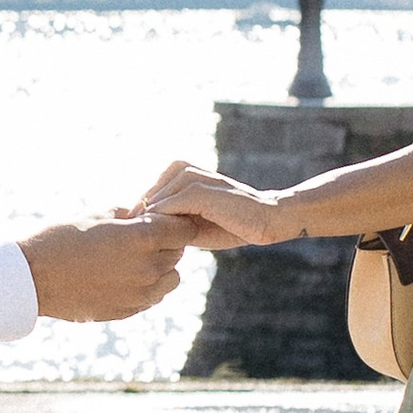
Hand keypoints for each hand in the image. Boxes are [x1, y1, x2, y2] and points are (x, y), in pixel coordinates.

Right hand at [19, 213, 190, 320]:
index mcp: (143, 238)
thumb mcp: (97, 214)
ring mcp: (140, 293)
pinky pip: (152, 296)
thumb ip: (129, 213)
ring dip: (160, 266)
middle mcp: (148, 268)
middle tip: (141, 235)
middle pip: (178, 252)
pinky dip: (146, 286)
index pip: (184, 228)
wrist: (33, 278)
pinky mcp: (128, 310)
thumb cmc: (61, 238)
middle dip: (166, 242)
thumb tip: (144, 212)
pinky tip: (121, 276)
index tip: (160, 218)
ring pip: (170, 278)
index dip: (174, 221)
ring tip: (134, 258)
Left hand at [126, 162, 298, 249]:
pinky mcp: (202, 191)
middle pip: (148, 194)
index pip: (149, 192)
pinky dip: (163, 222)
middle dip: (143, 217)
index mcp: (184, 172)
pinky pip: (170, 205)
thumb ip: (174, 222)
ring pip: (157, 198)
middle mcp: (186, 170)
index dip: (143, 214)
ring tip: (150, 242)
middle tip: (142, 240)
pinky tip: (163, 239)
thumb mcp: (197, 225)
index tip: (142, 237)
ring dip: (151, 221)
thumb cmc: (234, 225)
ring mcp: (194, 178)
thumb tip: (145, 232)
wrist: (269, 221)